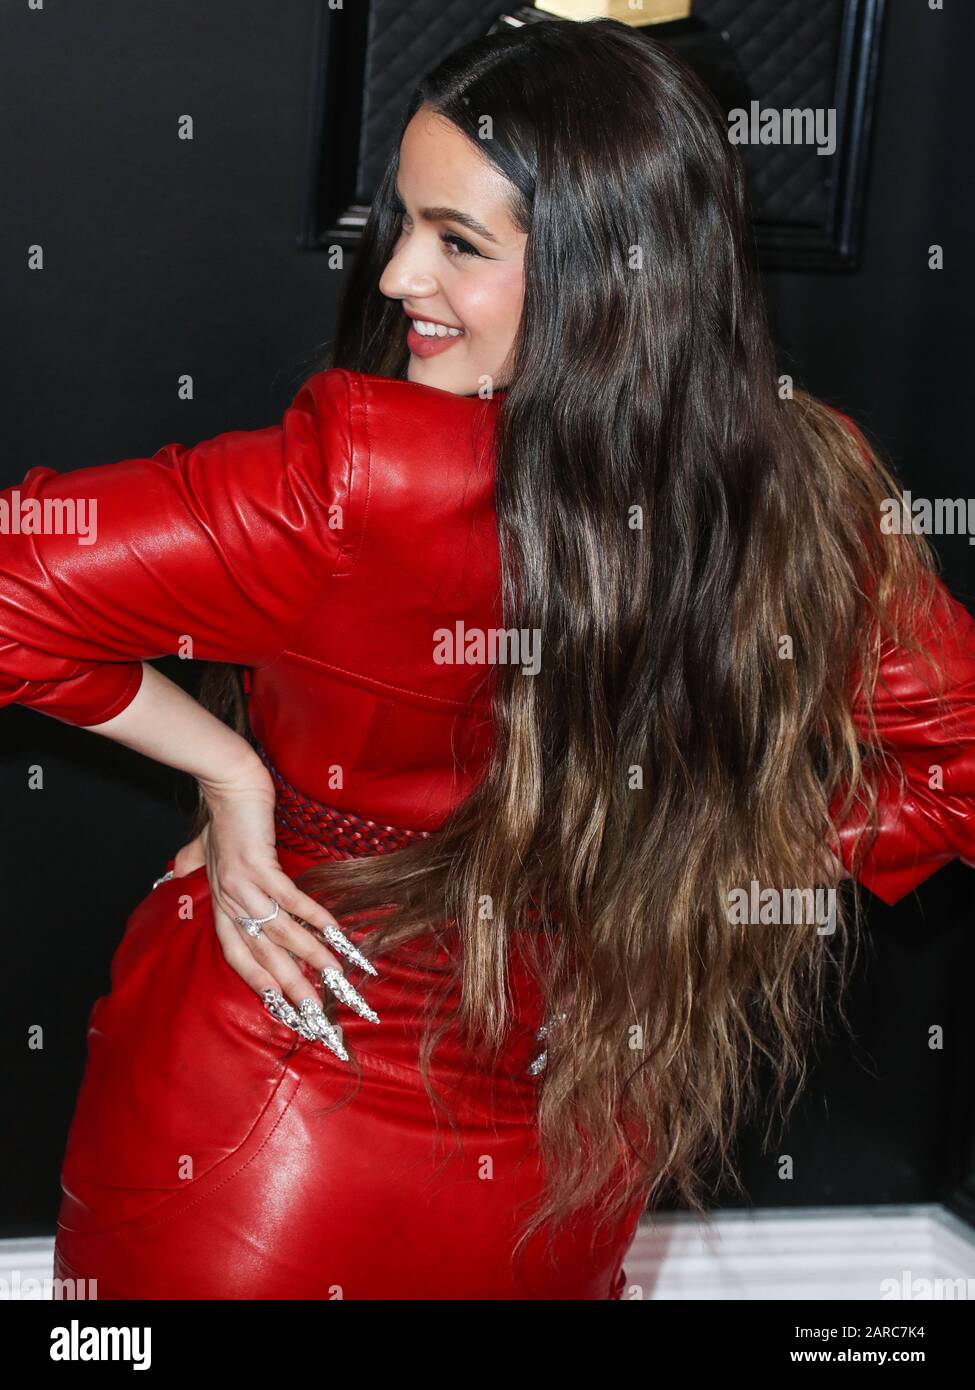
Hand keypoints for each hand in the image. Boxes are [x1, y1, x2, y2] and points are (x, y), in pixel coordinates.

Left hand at [174, 754, 378, 1060]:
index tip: (283, 1006)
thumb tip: (175, 870)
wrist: (227, 782)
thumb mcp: (201, 846)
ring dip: (310, 957)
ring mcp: (243, 884)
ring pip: (279, 932)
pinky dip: (313, 917)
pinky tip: (334, 933)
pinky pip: (289, 898)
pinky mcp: (259, 864)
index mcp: (220, 902)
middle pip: (262, 953)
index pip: (236, 953)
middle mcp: (230, 901)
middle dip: (291, 986)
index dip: (258, 981)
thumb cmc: (220, 814)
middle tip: (315, 1014)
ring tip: (335, 978)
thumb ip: (191, 862)